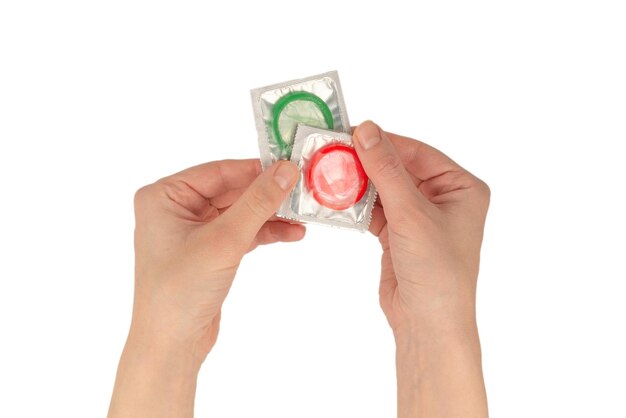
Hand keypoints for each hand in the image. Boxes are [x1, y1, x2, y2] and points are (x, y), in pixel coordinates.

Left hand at [109, 159, 302, 417]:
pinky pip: (240, 232)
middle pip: (231, 191)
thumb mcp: (224, 240)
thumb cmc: (179, 292)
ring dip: (269, 216)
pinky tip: (290, 234)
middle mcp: (175, 209)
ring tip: (301, 218)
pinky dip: (263, 233)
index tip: (290, 167)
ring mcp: (192, 231)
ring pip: (239, 212)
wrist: (171, 345)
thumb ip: (257, 202)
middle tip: (301, 192)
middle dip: (267, 196)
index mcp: (164, 196)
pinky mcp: (207, 251)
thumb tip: (286, 170)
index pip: (219, 172)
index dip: (256, 169)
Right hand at [353, 121, 489, 416]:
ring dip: (358, 184)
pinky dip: (356, 205)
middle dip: (367, 163)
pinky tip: (336, 197)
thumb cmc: (437, 270)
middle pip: (398, 168)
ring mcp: (419, 216)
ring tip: (329, 172)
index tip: (351, 132)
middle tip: (333, 152)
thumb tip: (367, 129)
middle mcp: (443, 198)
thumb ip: (387, 170)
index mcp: (461, 187)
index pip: (417, 152)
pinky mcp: (399, 233)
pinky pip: (375, 210)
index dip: (384, 141)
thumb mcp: (412, 214)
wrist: (428, 323)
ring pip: (384, 189)